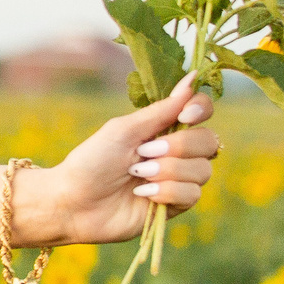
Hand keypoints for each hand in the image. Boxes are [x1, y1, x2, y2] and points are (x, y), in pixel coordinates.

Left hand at [31, 75, 219, 246]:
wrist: (74, 203)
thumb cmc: (92, 161)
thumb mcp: (124, 130)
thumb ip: (162, 109)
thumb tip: (193, 78)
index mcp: (163, 127)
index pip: (202, 110)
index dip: (200, 109)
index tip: (185, 115)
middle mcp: (177, 152)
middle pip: (209, 140)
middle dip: (178, 147)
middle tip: (143, 153)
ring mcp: (178, 178)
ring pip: (202, 170)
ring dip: (167, 171)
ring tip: (136, 175)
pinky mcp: (176, 205)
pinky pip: (193, 194)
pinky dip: (167, 192)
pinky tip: (142, 194)